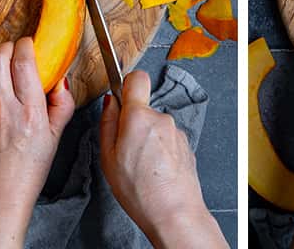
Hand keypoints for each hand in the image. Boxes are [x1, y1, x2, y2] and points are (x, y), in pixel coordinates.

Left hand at [0, 39, 73, 220]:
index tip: (29, 45)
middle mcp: (5, 109)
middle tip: (13, 52)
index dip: (26, 45)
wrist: (2, 191)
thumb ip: (63, 105)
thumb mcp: (56, 136)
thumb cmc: (29, 166)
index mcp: (30, 113)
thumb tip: (62, 80)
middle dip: (6, 47)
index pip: (24, 64)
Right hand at [99, 71, 222, 247]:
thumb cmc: (140, 191)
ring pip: (156, 127)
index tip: (121, 100)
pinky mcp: (187, 146)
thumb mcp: (108, 158)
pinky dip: (161, 152)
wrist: (175, 215)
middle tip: (127, 151)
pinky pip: (168, 141)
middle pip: (144, 109)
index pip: (137, 78)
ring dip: (149, 140)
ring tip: (143, 168)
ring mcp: (177, 132)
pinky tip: (156, 173)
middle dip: (134, 124)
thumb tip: (110, 102)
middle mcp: (161, 118)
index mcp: (139, 116)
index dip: (127, 85)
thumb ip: (107, 123)